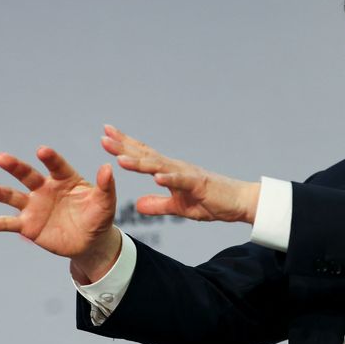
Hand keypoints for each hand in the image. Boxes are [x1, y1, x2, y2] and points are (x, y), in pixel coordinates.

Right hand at [0, 147, 119, 282]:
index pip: (56, 166)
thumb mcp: (106, 203)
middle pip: (28, 175)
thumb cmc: (99, 217)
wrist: (90, 242)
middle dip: (15, 167)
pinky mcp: (27, 225)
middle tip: (1, 158)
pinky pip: (7, 223)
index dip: (50, 159)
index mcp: (65, 179)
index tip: (42, 151)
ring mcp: (34, 206)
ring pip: (13, 196)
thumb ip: (106, 186)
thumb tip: (108, 167)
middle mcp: (45, 188)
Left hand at [101, 125, 259, 223]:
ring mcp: (188, 174)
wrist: (240, 202)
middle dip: (125, 146)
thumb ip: (159, 205)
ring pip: (160, 166)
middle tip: (104, 135)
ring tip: (120, 158)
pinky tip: (156, 178)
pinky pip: (182, 181)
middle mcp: (177, 167)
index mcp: (171, 171)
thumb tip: (137, 205)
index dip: (125, 146)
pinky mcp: (199, 184)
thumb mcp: (180, 208)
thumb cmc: (213, 202)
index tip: (106, 136)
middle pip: (147, 155)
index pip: (144, 156)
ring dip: (140, 162)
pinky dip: (169, 178)